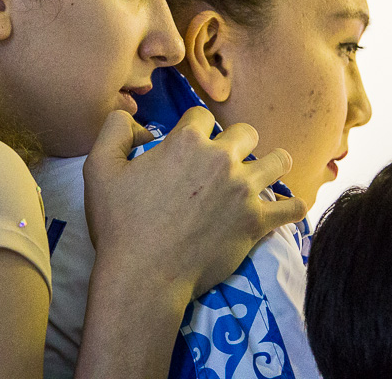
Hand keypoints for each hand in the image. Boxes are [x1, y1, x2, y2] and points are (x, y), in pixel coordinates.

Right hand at [83, 107, 305, 299]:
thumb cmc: (119, 224)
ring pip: (277, 161)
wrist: (144, 276)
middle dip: (236, 141)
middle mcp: (221, 159)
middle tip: (226, 159)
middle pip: (245, 132)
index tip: (191, 140)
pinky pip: (291, 208)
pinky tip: (288, 206)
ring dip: (271, 163)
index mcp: (186, 141)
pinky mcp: (257, 222)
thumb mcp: (99, 168)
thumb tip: (133, 118)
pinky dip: (292, 206)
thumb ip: (114, 129)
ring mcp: (244, 190)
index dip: (194, 126)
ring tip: (265, 171)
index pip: (201, 115)